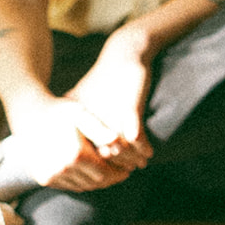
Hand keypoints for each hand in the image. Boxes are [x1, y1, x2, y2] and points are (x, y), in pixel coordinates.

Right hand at [8, 95, 132, 190]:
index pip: (105, 174)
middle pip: (94, 183)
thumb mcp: (81, 115)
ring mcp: (50, 176)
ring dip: (95, 182)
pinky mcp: (43, 179)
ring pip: (82, 186)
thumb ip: (100, 130)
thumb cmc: (59, 111)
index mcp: (75, 155)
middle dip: (110, 179)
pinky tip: (87, 172)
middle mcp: (61, 170)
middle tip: (120, 172)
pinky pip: (68, 186)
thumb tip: (117, 141)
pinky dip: (80, 182)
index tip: (128, 169)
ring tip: (105, 172)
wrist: (28, 114)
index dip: (119, 173)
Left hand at [67, 24, 156, 169]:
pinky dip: (144, 148)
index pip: (85, 154)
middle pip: (102, 156)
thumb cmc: (104, 79)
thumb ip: (78, 124)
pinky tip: (149, 151)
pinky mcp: (129, 110)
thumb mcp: (82, 100)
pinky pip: (136, 139)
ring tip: (142, 162)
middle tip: (127, 172)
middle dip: (116, 167)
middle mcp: (90, 120)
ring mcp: (109, 115)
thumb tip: (75, 150)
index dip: (99, 165)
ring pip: (120, 150)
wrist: (124, 53)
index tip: (110, 170)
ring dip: (133, 160)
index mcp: (76, 120)